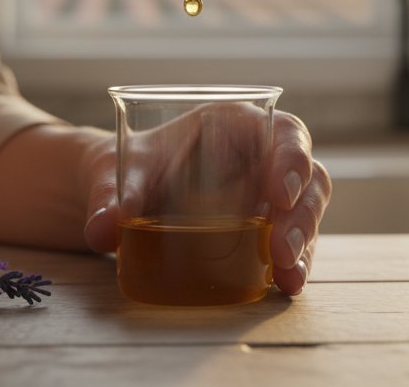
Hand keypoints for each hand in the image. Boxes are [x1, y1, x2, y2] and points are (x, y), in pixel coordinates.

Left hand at [81, 107, 332, 295]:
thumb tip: (101, 228)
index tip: (281, 193)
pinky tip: (287, 284)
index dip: (292, 158)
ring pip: (307, 210)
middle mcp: (261, 156)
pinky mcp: (266, 227)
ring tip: (289, 276)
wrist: (125, 194)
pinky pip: (293, 241)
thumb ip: (109, 195)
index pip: (283, 130)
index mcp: (235, 124)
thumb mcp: (116, 172)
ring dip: (304, 243)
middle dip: (301, 214)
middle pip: (307, 176)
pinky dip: (295, 262)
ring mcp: (268, 193)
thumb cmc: (131, 167)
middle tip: (282, 251)